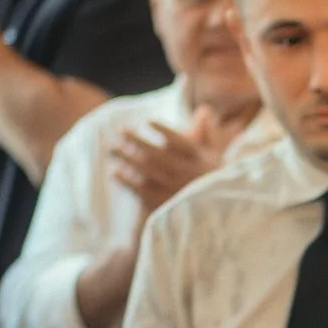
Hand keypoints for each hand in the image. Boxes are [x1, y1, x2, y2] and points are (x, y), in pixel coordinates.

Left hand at [114, 109, 228, 214]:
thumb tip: (203, 109)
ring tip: (113, 149)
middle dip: (136, 140)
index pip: (180, 142)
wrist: (211, 218)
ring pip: (146, 171)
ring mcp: (174, 192)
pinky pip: (141, 191)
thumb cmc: (211, 181)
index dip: (163, 131)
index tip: (147, 122)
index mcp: (200, 161)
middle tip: (120, 131)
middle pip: (157, 154)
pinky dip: (126, 181)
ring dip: (127, 158)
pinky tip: (115, 172)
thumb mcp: (214, 157)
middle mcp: (187, 175)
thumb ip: (207, 133)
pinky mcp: (163, 207)